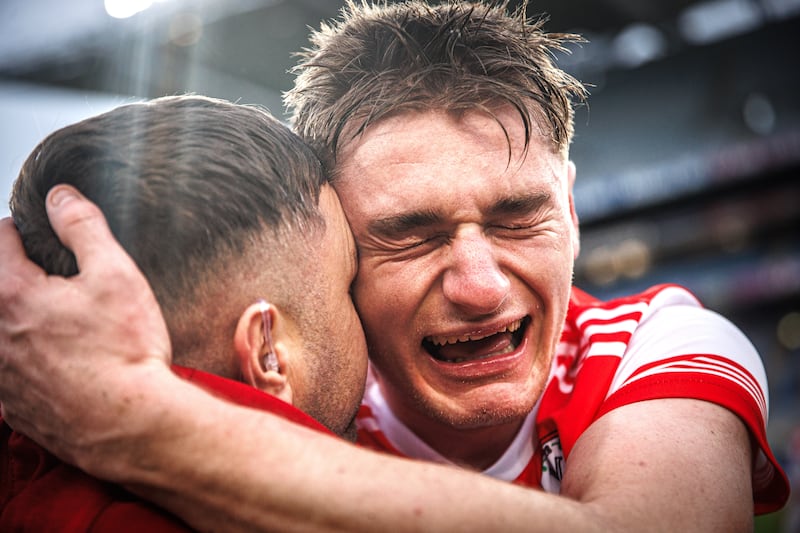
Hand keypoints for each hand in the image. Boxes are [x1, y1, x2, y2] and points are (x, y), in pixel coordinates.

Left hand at [0, 185, 171, 468]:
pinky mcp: (11, 404)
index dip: (26, 230)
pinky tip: (66, 361)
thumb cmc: (125, 353)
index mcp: (11, 294)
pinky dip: (29, 357)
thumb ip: (83, 228)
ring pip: (3, 329)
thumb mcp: (115, 275)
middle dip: (23, 275)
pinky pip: (9, 368)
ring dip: (25, 317)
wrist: (132, 425)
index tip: (47, 238)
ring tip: (66, 323)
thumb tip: (61, 197)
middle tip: (62, 280)